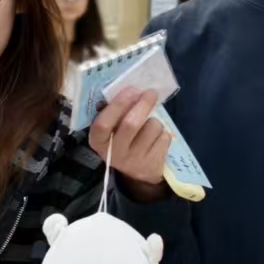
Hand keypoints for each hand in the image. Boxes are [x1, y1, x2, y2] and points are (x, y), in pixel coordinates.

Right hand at [88, 87, 172, 201]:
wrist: (137, 173)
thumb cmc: (122, 141)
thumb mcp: (111, 130)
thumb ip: (115, 111)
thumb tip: (133, 90)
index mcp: (99, 142)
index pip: (103, 124)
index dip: (118, 105)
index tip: (132, 90)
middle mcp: (115, 154)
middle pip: (131, 124)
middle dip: (143, 104)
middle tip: (151, 93)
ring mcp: (135, 161)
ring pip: (152, 127)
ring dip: (154, 121)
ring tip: (149, 126)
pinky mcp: (153, 164)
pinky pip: (164, 137)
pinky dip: (163, 133)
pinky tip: (156, 139)